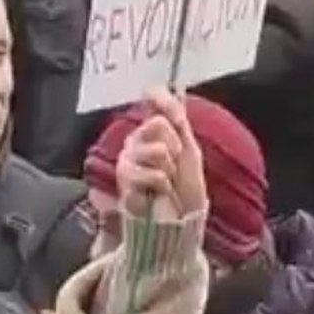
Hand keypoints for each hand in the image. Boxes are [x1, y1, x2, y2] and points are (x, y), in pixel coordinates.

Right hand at [118, 88, 208, 220]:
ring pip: (158, 150)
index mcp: (152, 131)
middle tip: (173, 165)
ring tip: (166, 181)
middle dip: (174, 147)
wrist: (179, 219)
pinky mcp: (124, 178)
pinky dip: (162, 184)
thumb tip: (168, 94)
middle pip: (158, 123)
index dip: (164, 100)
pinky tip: (157, 192)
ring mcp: (128, 158)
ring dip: (169, 169)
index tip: (176, 112)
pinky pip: (153, 172)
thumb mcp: (189, 149)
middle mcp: (136, 140)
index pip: (154, 100)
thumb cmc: (185, 186)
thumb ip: (178, 122)